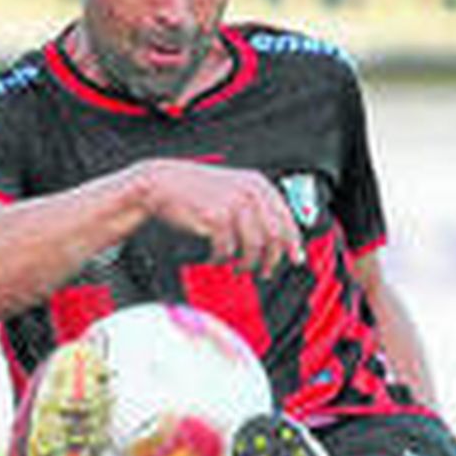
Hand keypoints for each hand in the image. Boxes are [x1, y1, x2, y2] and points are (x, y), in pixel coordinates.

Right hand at [138, 159, 304, 275]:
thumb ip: (253, 209)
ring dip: (246, 263)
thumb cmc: (192, 190)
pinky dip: (222, 258)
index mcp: (258, 184)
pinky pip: (227, 248)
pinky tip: (215, 257)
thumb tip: (271, 238)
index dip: (293, 243)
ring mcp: (233, 203)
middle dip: (270, 260)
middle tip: (263, 272)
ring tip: (236, 268)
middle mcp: (250, 192)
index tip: (295, 259)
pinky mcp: (216, 216)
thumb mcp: (230, 190)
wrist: (160, 183)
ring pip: (253, 246)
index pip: (286, 218)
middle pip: (274, 236)